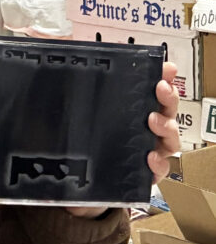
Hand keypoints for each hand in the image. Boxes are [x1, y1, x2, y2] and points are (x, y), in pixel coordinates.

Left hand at [65, 60, 180, 218]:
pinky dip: (158, 163)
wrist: (73, 191)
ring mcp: (147, 154)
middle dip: (168, 97)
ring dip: (166, 126)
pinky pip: (160, 170)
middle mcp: (145, 132)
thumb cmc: (78, 151)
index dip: (164, 78)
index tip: (165, 67)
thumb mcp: (73, 118)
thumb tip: (73, 51)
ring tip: (152, 120)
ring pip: (170, 138)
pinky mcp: (144, 177)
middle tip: (160, 88)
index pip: (153, 92)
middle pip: (167, 111)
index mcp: (132, 113)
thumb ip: (76, 90)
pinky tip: (149, 157)